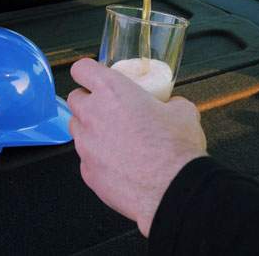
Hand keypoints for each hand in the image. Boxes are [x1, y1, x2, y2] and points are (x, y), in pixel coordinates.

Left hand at [67, 58, 207, 236]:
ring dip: (91, 129)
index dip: (88, 72)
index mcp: (112, 91)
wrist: (174, 189)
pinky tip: (121, 164)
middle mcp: (92, 116)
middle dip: (88, 101)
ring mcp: (86, 146)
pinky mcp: (87, 173)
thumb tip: (171, 106)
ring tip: (116, 139)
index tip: (94, 76)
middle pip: (74, 99)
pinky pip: (87, 159)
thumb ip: (170, 103)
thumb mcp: (184, 112)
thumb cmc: (176, 149)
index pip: (81, 69)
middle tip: (110, 109)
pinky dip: (99, 159)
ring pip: (77, 130)